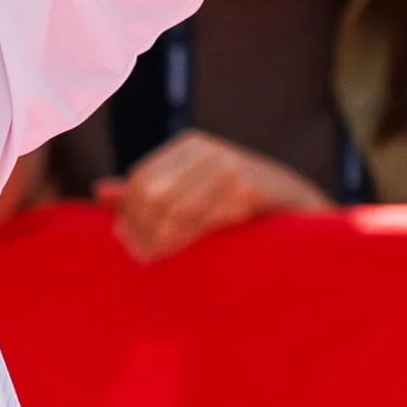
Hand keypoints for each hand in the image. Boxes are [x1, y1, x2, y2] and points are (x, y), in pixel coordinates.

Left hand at [97, 128, 332, 262]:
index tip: (129, 245)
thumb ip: (150, 191)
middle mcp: (209, 150)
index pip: (142, 179)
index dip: (130, 216)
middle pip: (153, 193)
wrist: (305, 211)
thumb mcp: (196, 192)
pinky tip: (186, 253)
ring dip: (162, 240)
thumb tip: (100, 192)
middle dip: (142, 229)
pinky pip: (205, 218)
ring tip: (158, 260)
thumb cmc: (246, 206)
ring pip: (174, 208)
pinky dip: (189, 239)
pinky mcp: (249, 188)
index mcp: (190, 146)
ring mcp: (230, 166)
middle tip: (144, 258)